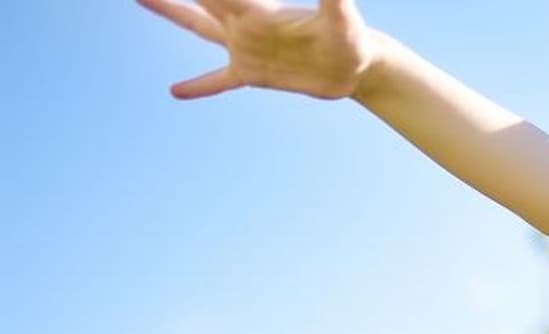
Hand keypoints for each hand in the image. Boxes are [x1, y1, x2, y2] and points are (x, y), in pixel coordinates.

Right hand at [138, 0, 380, 99]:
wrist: (359, 67)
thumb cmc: (353, 39)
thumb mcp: (341, 18)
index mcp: (258, 11)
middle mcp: (245, 24)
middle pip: (202, 0)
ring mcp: (246, 47)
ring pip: (199, 27)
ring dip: (171, 11)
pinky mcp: (253, 73)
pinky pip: (219, 80)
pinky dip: (200, 86)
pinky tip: (176, 92)